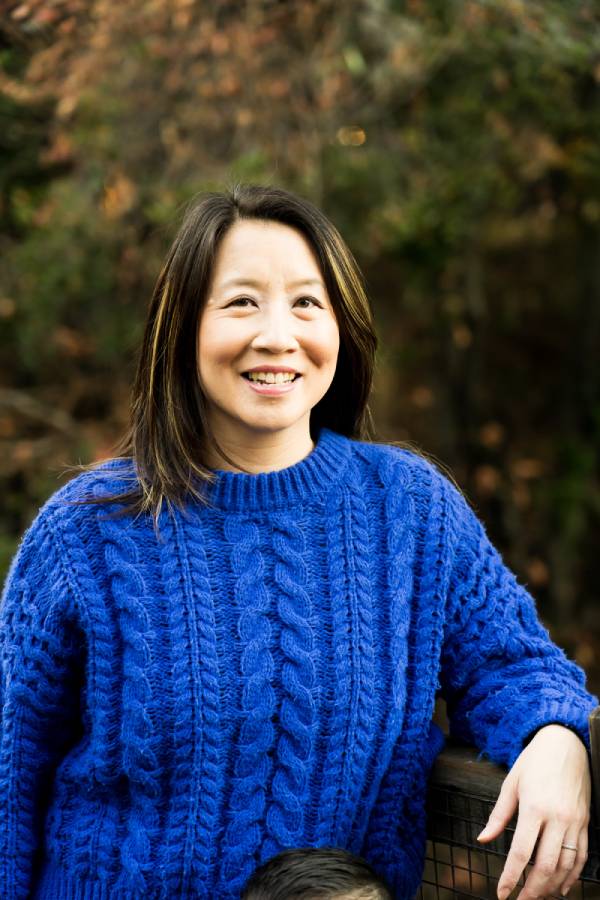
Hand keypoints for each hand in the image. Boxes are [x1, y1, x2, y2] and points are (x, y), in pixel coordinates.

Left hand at [477, 724, 589, 898]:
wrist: (566, 743)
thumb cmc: (534, 761)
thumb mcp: (511, 783)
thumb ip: (499, 815)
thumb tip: (482, 839)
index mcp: (535, 807)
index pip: (521, 852)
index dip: (510, 877)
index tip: (502, 893)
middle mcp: (557, 818)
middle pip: (546, 865)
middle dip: (532, 890)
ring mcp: (574, 822)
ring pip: (566, 865)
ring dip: (552, 887)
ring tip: (538, 897)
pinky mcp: (585, 823)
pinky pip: (581, 856)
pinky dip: (573, 876)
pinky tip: (563, 887)